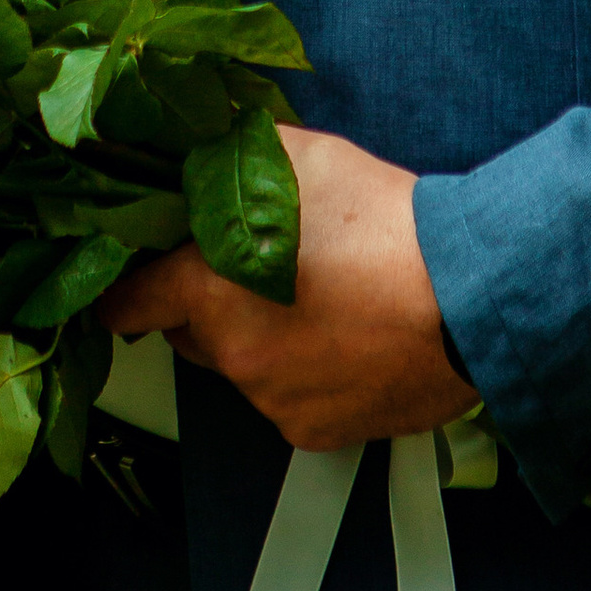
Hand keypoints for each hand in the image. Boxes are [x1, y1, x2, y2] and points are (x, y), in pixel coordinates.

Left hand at [104, 126, 477, 449]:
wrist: (466, 297)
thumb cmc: (383, 224)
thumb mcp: (298, 158)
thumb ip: (234, 161)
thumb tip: (199, 159)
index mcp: (209, 290)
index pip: (126, 302)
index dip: (124, 289)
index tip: (129, 284)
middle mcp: (233, 357)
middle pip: (189, 333)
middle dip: (207, 306)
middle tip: (254, 270)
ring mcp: (274, 402)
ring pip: (243, 369)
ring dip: (261, 341)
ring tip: (320, 300)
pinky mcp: (315, 432)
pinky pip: (289, 400)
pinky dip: (304, 376)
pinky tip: (345, 338)